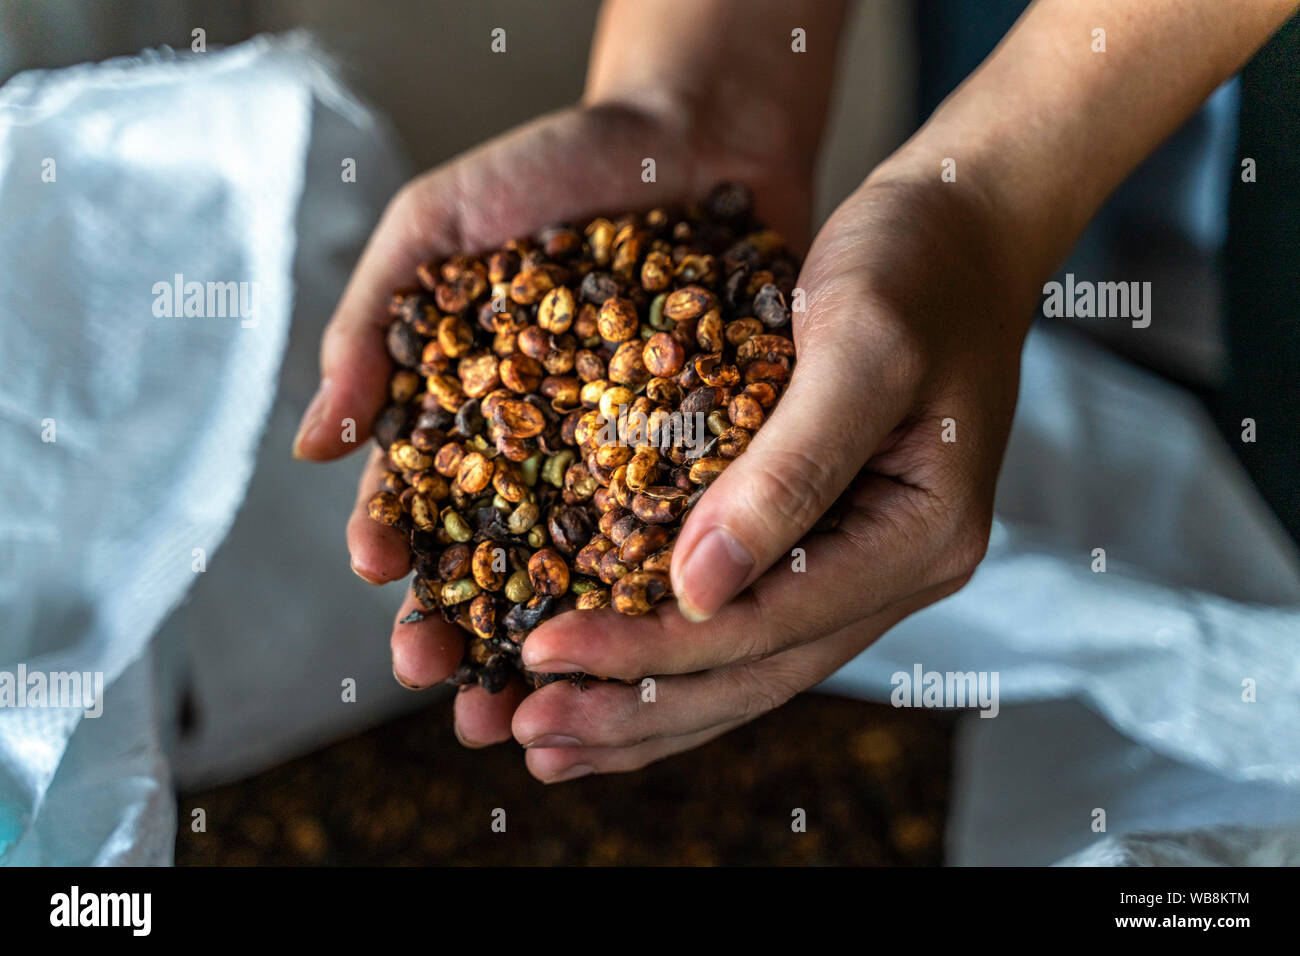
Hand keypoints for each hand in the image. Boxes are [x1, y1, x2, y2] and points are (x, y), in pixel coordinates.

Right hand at [293, 100, 812, 745]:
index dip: (395, 538)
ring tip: (527, 702)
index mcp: (469, 413)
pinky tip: (644, 639)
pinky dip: (660, 593)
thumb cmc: (550, 167)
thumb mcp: (436, 225)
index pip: (419, 497)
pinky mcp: (707, 460)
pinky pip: (682, 536)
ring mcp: (625, 466)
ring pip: (582, 575)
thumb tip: (315, 447)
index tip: (382, 571)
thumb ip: (370, 326)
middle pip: (494, 560)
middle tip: (439, 676)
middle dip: (461, 624)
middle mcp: (544, 455)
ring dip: (552, 643)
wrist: (689, 130)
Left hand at [508, 168, 1041, 781]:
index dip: (650, 650)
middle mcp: (893, 569)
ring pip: (743, 661)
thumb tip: (697, 590)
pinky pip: (741, 608)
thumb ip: (790, 470)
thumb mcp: (859, 348)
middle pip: (753, 672)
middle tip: (523, 731)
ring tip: (544, 739)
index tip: (539, 653)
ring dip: (642, 703)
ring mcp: (859, 555)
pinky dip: (665, 644)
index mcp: (918, 538)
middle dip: (633, 707)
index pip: (769, 626)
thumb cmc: (920, 264)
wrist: (960, 221)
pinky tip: (600, 669)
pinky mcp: (821, 530)